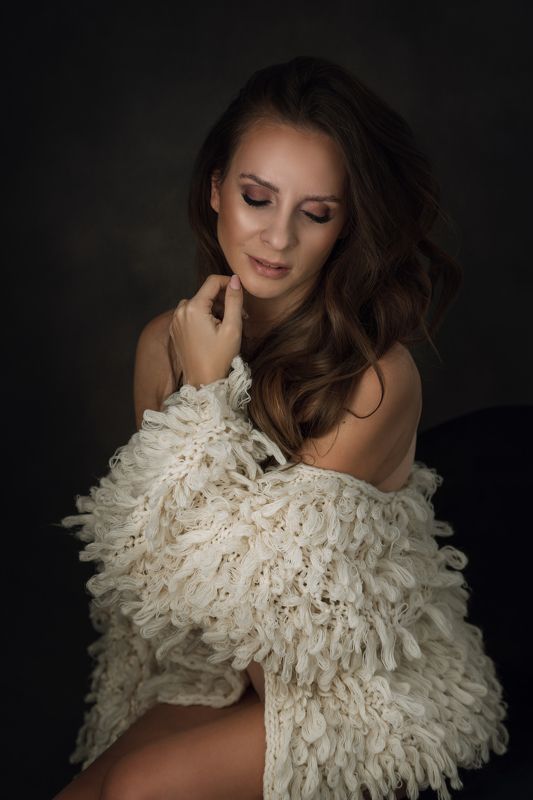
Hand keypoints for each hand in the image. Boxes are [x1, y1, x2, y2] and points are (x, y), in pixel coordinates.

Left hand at [168, 273, 243, 388]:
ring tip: (227, 325)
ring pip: (198, 304)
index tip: (241, 294)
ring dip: (213, 309)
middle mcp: (180, 311)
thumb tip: (234, 279)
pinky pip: (190, 315)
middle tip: (240, 317)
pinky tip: (214, 331)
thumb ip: (234, 300)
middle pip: (205, 293)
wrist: (203, 382)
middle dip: (223, 300)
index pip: (212, 282)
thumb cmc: (220, 358)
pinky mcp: (175, 330)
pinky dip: (202, 317)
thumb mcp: (232, 328)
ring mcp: (175, 321)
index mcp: (193, 308)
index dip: (229, 283)